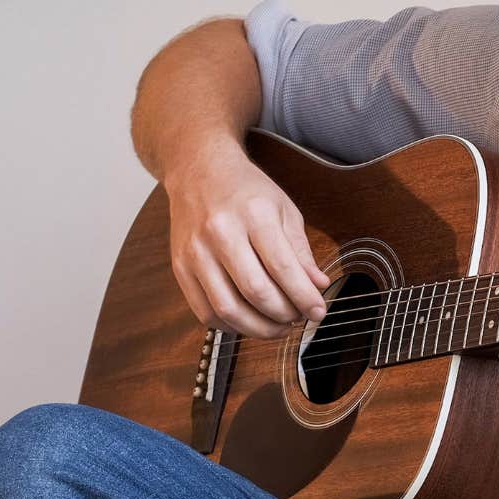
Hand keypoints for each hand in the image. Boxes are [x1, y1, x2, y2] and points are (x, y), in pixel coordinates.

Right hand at [164, 141, 329, 338]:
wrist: (198, 171)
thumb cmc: (246, 190)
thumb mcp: (284, 210)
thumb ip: (301, 251)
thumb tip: (317, 286)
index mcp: (254, 214)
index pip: (283, 268)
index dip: (304, 297)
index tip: (318, 312)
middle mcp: (221, 232)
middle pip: (255, 291)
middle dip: (283, 315)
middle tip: (299, 319)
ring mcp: (196, 251)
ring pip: (227, 308)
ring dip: (258, 328)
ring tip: (278, 326)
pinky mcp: (180, 267)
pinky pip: (204, 311)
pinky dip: (230, 325)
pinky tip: (248, 320)